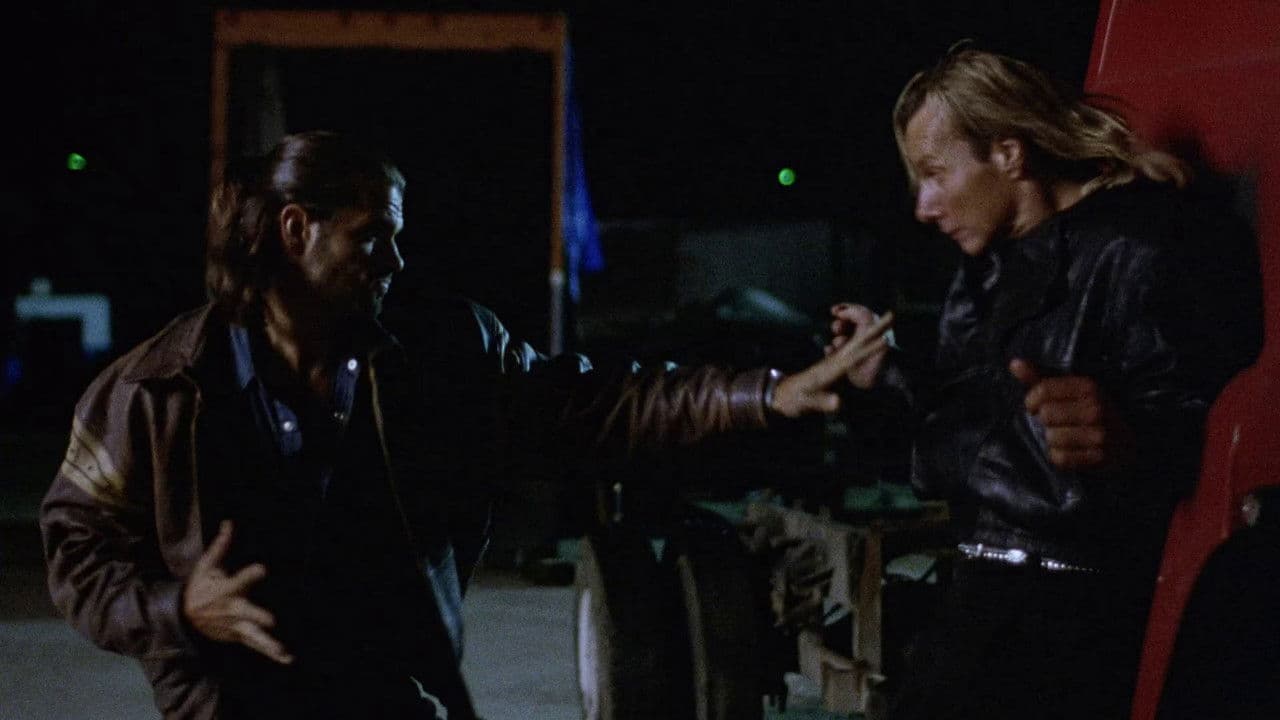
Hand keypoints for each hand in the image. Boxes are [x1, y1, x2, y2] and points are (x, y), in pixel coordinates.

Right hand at [183, 520, 292, 664]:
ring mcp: (235, 626)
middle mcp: (232, 610)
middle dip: (258, 616)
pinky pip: (256, 645)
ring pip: (253, 635)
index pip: (240, 581)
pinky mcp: (239, 636)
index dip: (251, 575)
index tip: (262, 569)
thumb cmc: (200, 587)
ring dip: (268, 643)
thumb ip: (220, 546)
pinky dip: (271, 652)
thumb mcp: (206, 566)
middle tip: (271, 620)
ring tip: (283, 651)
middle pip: (247, 614)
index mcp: (226, 590)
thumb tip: (229, 523)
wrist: (183, 617)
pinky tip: (287, 658)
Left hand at [771, 312, 893, 417]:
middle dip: (874, 330)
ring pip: (855, 344)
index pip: (853, 358)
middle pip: (857, 343)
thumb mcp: (807, 403)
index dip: (869, 350)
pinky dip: (863, 343)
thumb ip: (823, 402)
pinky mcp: (832, 365)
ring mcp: (833, 362)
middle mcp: (833, 362)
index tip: (885, 340)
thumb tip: (839, 402)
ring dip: (871, 332)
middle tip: (892, 314)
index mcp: (829, 369)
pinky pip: (852, 351)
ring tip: (887, 321)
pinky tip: (870, 338)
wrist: (781, 395)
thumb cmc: (794, 399)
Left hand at [1009, 359, 1134, 470]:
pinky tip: (1071, 451)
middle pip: (1046, 414)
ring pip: (1051, 437)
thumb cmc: (1090, 412)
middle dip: (1045, 421)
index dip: (1031, 400)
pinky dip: (1059, 457)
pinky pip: (1060, 458)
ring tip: (1065, 437)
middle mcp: (1096, 408)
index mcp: (1088, 387)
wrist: (1126, 442)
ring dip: (1052, 440)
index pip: (1043, 390)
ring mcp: (1099, 433)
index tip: (1035, 406)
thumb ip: (1040, 378)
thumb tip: (1014, 363)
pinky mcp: (1099, 456)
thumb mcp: (1070, 391)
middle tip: (1057, 423)